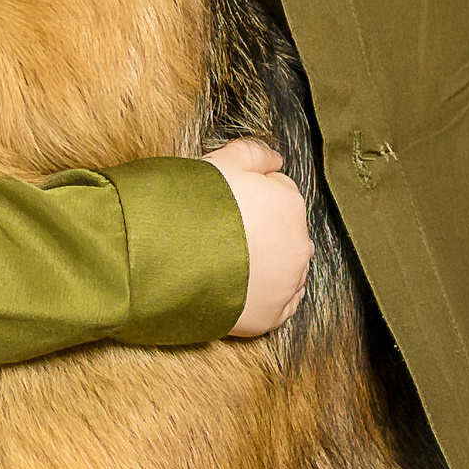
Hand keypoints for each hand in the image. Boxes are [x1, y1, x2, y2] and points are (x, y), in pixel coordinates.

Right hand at [205, 137, 312, 336]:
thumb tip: (275, 158)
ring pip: (286, 270)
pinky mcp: (270, 315)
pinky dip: (267, 299)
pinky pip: (279, 307)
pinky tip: (246, 291)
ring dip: (267, 266)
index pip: (280, 194)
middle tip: (225, 234)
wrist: (171, 257)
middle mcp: (298, 244)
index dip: (253, 197)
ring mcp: (286, 283)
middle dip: (263, 232)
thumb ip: (254, 152)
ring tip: (230, 265)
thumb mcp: (223, 161)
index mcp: (289, 204)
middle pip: (284, 233)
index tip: (231, 204)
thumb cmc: (194, 206)